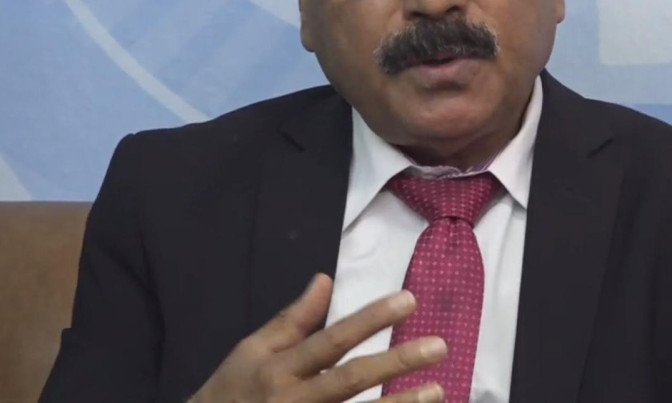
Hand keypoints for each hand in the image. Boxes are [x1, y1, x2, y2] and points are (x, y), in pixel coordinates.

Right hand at [188, 274, 445, 402]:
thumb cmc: (232, 390)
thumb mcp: (252, 350)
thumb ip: (293, 319)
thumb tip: (324, 280)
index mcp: (281, 368)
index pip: (333, 339)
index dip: (370, 320)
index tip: (408, 301)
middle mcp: (296, 400)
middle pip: (352, 379)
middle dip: (397, 363)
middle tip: (439, 347)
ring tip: (438, 391)